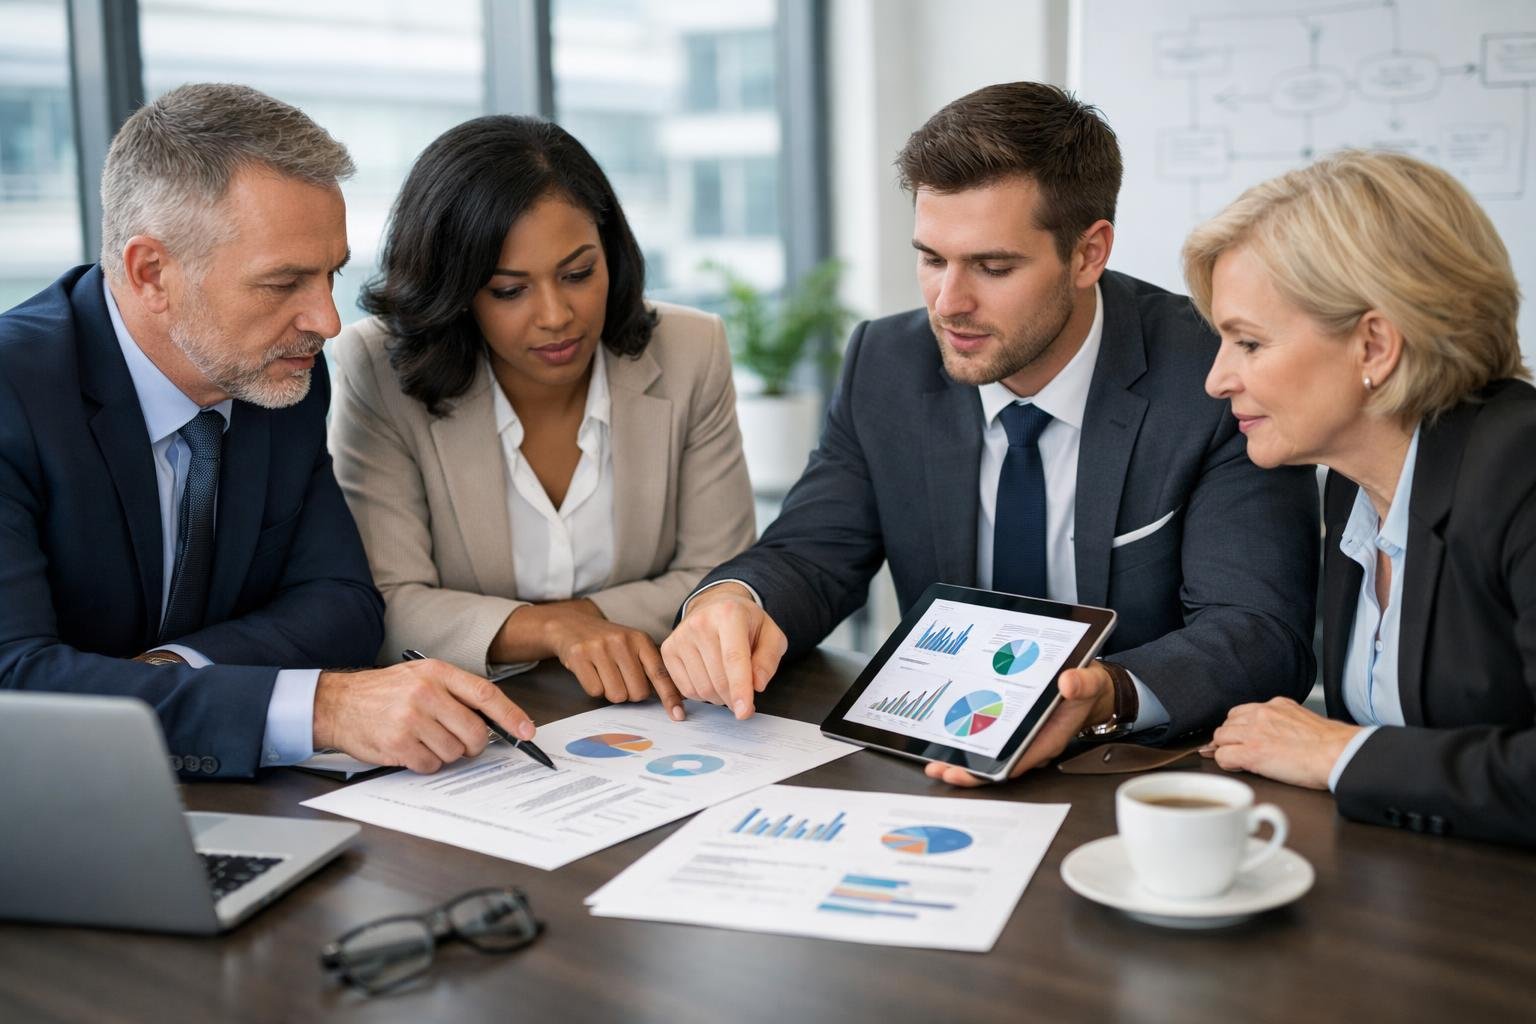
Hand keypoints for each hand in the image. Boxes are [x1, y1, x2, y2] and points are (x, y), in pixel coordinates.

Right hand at [313, 659, 536, 773]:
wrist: (338, 703)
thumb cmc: (384, 692)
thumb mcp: (421, 676)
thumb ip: (455, 692)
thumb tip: (494, 719)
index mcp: (437, 673)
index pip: (485, 694)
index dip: (511, 715)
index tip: (526, 731)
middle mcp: (426, 693)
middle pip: (474, 731)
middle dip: (475, 744)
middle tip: (464, 743)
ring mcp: (411, 719)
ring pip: (454, 751)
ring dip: (446, 753)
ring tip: (425, 739)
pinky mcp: (398, 744)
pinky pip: (431, 765)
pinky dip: (426, 763)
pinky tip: (411, 749)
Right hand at [540, 604, 683, 718]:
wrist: (571, 624)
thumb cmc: (608, 642)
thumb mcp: (633, 645)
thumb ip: (651, 667)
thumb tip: (675, 697)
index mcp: (640, 640)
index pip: (660, 673)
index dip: (670, 697)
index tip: (678, 715)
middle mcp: (622, 641)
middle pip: (638, 692)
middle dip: (631, 693)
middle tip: (621, 679)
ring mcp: (600, 648)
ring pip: (617, 694)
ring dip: (612, 692)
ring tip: (605, 674)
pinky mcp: (579, 656)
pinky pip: (595, 691)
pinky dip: (595, 688)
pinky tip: (592, 672)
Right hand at [661, 584, 787, 718]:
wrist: (716, 606)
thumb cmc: (746, 624)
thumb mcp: (771, 635)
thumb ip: (769, 659)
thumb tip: (757, 685)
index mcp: (729, 614)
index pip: (733, 659)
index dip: (740, 689)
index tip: (744, 713)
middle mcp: (700, 623)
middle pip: (718, 679)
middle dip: (734, 697)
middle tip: (744, 697)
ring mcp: (680, 637)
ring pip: (702, 689)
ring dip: (720, 697)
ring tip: (728, 681)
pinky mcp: (668, 650)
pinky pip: (686, 689)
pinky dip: (703, 695)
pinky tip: (711, 680)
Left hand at [924, 662, 1115, 786]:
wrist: (1086, 686)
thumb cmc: (1086, 688)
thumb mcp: (1089, 681)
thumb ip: (1082, 683)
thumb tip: (1069, 683)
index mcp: (1051, 737)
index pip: (1022, 758)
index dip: (997, 769)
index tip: (975, 772)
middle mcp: (1032, 742)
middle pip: (999, 763)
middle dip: (970, 771)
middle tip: (942, 771)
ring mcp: (1020, 738)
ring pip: (990, 756)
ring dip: (963, 760)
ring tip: (934, 764)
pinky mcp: (1011, 729)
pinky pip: (989, 741)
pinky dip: (968, 743)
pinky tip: (944, 741)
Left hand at [1200, 697, 1358, 789]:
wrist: (1339, 754)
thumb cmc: (1332, 745)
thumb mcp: (1305, 722)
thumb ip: (1286, 722)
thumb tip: (1282, 735)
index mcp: (1277, 705)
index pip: (1242, 712)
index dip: (1239, 728)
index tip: (1241, 738)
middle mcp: (1262, 713)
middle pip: (1227, 723)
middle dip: (1230, 738)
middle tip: (1239, 751)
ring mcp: (1254, 731)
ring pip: (1220, 737)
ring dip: (1226, 749)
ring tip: (1240, 760)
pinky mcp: (1251, 751)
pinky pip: (1223, 755)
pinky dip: (1227, 763)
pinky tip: (1239, 767)